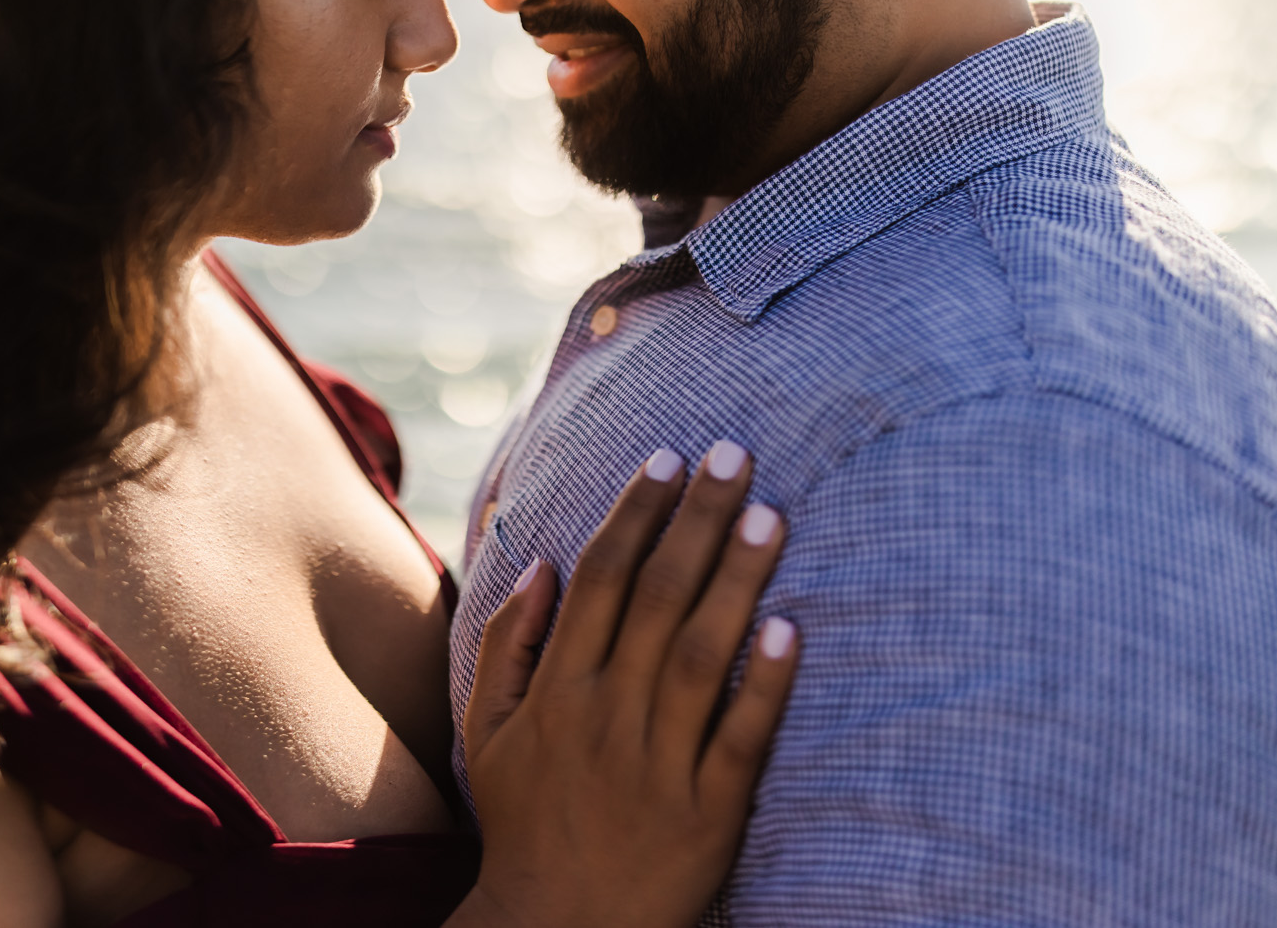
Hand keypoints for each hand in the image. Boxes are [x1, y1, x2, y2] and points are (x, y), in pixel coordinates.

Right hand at [448, 442, 795, 927]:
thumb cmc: (523, 821)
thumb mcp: (485, 731)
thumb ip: (508, 642)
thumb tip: (542, 559)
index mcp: (557, 689)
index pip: (602, 577)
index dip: (637, 511)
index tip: (669, 457)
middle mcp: (607, 715)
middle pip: (660, 597)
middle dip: (697, 518)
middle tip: (736, 455)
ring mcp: (660, 765)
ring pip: (704, 654)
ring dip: (738, 579)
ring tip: (771, 515)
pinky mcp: (710, 815)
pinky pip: (743, 738)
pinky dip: (766, 683)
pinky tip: (791, 627)